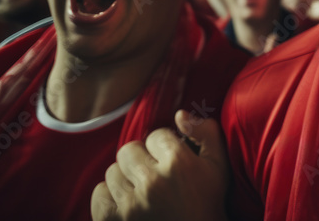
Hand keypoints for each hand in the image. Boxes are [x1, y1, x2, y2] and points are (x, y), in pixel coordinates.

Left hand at [91, 110, 229, 220]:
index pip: (156, 135)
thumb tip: (179, 114)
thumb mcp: (219, 167)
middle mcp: (153, 182)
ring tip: (143, 193)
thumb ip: (207, 133)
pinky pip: (99, 193)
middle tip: (154, 177)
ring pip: (113, 171)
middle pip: (129, 149)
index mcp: (179, 164)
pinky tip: (129, 205)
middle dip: (141, 160)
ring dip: (126, 179)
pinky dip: (111, 198)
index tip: (170, 164)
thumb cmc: (208, 205)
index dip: (164, 148)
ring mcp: (131, 203)